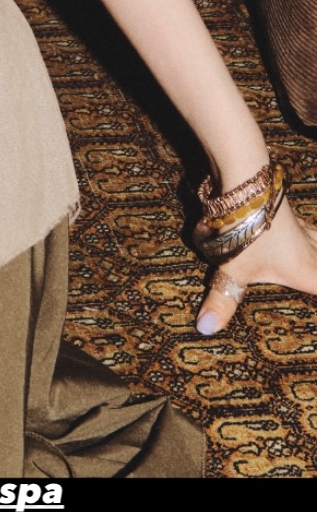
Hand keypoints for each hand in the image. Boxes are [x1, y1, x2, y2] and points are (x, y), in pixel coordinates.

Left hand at [197, 195, 316, 333]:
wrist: (246, 183)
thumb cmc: (246, 230)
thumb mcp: (233, 269)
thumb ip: (222, 301)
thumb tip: (206, 328)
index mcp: (305, 271)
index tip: (316, 297)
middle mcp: (310, 250)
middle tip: (313, 276)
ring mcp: (301, 229)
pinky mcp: (290, 213)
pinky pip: (310, 229)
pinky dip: (313, 236)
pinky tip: (307, 234)